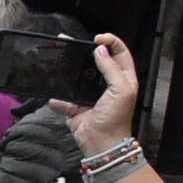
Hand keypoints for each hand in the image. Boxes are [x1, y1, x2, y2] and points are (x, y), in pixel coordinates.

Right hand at [47, 34, 139, 152]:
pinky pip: (64, 97)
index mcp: (123, 78)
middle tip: (74, 43)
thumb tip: (101, 51)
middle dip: (85, 51)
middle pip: (96, 60)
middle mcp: (107, 84)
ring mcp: (90, 94)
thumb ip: (111, 68)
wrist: (101, 143)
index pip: (119, 52)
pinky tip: (59, 99)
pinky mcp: (76, 105)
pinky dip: (59, 99)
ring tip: (61, 63)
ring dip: (69, 72)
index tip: (97, 39)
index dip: (110, 42)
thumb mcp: (121, 89)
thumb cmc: (117, 119)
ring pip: (78, 76)